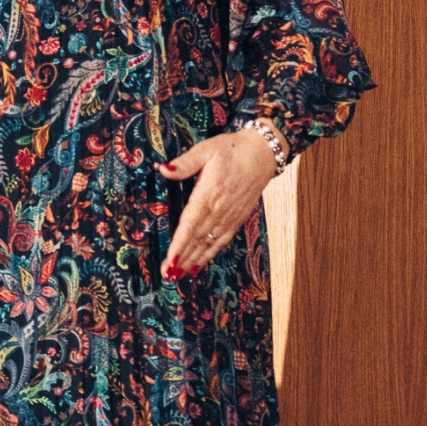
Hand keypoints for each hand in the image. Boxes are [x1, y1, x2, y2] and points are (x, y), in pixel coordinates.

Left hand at [157, 129, 279, 279]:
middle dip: (183, 258)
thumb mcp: (206, 150)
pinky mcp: (238, 217)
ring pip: (209, 243)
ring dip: (194, 260)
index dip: (180, 243)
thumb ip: (185, 163)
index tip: (170, 260)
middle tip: (167, 275)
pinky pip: (222, 240)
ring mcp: (230, 216)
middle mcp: (220, 210)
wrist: (263, 154)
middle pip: (198, 238)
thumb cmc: (232, 149)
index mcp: (209, 194)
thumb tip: (163, 169)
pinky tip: (200, 263)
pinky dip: (210, 253)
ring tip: (179, 276)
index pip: (190, 223)